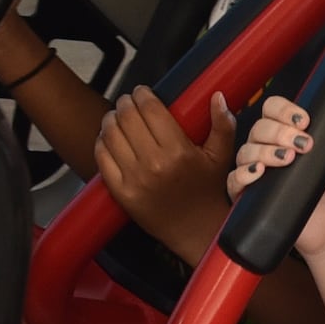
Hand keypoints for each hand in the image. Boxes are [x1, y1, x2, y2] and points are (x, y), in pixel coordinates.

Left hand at [98, 89, 237, 252]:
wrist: (197, 231)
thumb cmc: (208, 192)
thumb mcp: (221, 157)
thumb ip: (223, 124)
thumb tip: (217, 96)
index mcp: (179, 151)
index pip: (150, 109)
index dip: (142, 94)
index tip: (142, 92)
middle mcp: (154, 164)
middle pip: (127, 117)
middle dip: (125, 103)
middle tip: (128, 102)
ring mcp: (135, 179)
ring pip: (110, 134)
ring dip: (111, 119)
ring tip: (116, 117)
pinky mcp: (122, 193)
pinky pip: (102, 157)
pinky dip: (101, 142)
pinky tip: (108, 139)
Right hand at [229, 90, 324, 259]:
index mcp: (290, 132)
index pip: (274, 108)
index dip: (283, 110)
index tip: (304, 121)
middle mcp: (271, 147)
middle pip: (259, 126)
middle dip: (278, 132)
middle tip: (304, 145)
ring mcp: (259, 170)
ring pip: (247, 149)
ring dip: (264, 151)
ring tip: (287, 160)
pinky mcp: (250, 195)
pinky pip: (234, 179)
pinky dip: (242, 174)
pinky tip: (259, 172)